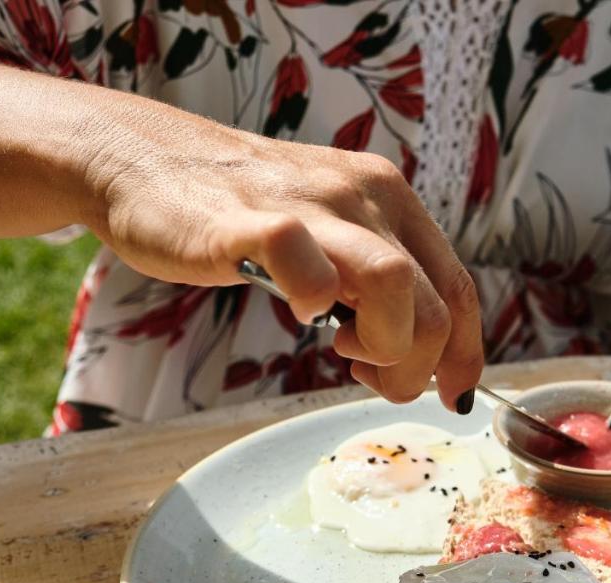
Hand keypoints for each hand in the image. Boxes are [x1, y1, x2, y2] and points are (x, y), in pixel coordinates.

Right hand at [82, 100, 481, 412]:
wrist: (144, 159)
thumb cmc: (238, 211)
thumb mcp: (329, 235)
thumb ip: (371, 279)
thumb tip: (414, 349)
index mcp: (389, 200)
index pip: (459, 287)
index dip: (466, 353)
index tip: (453, 394)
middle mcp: (363, 195)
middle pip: (437, 303)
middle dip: (418, 368)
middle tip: (372, 379)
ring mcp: (308, 205)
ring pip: (393, 282)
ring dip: (383, 345)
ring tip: (343, 353)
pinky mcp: (246, 222)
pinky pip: (301, 258)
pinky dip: (312, 299)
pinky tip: (300, 315)